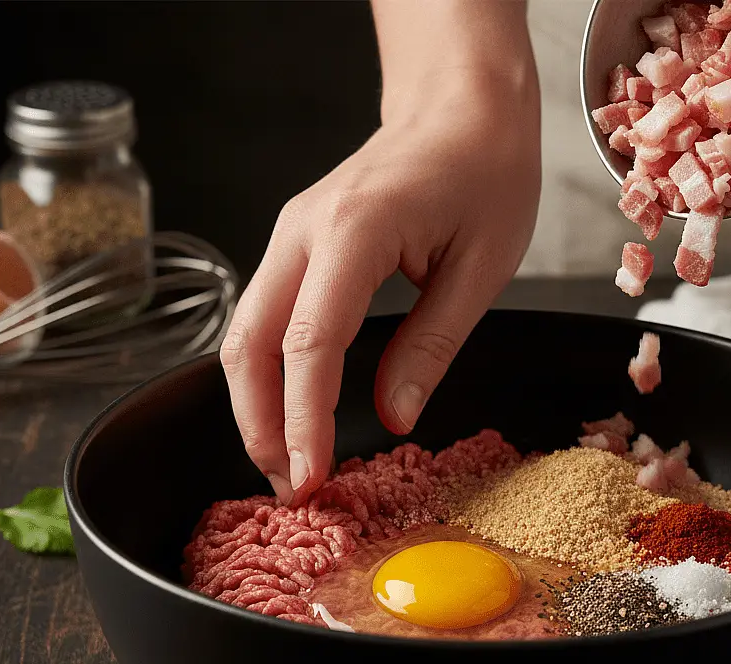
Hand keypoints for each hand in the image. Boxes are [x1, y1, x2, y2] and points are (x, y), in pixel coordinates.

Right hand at [221, 71, 539, 505]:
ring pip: (246, 333)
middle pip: (249, 342)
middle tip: (291, 488)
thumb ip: (431, 346)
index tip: (311, 477)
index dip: (303, 419)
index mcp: (354, 231)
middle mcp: (304, 230)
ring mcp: (292, 235)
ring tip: (289, 463)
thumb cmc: (484, 173)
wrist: (462, 108)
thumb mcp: (480, 269)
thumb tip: (394, 417)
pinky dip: (271, 373)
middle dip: (261, 424)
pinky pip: (267, 317)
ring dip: (257, 405)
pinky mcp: (299, 246)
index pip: (309, 343)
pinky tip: (291, 412)